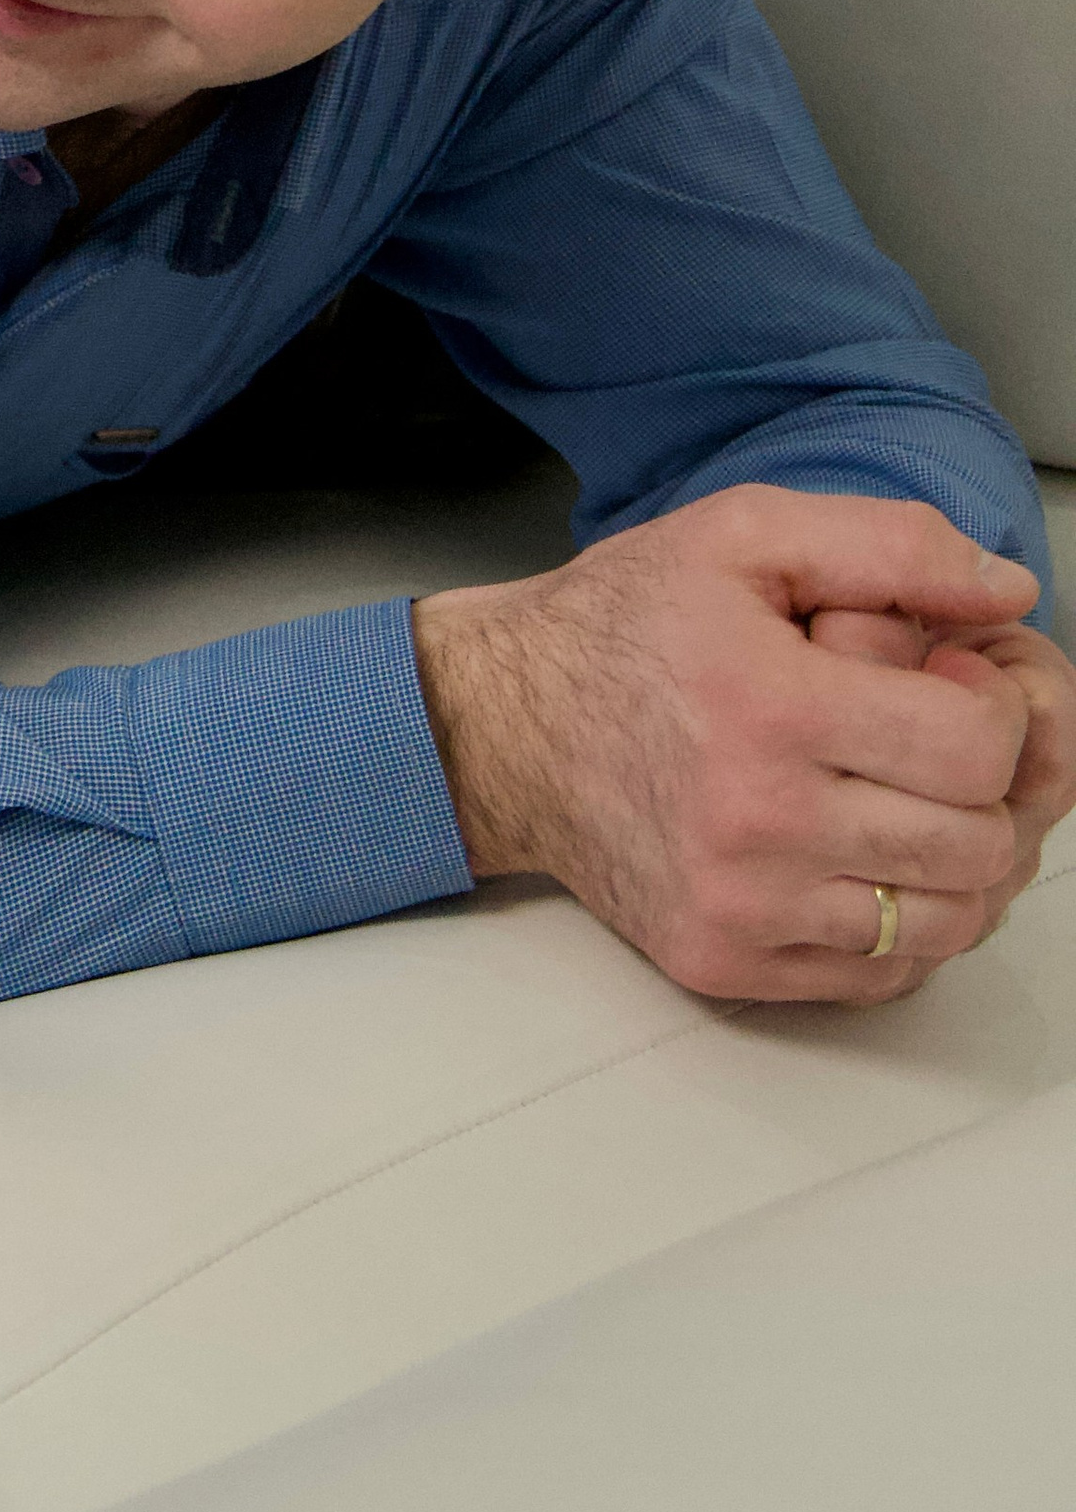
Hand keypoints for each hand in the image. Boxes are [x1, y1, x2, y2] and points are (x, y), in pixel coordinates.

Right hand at [412, 486, 1065, 1003]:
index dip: (997, 708)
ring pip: (946, 926)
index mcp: (769, 706)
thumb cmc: (622, 625)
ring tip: (912, 799)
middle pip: (976, 845)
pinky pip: (880, 977)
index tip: (952, 681)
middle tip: (936, 739)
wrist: (502, 726)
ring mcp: (739, 908)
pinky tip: (867, 855)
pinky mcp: (722, 962)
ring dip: (959, 863)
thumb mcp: (745, 534)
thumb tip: (1008, 593)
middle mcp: (756, 823)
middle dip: (989, 786)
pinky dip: (903, 923)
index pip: (976, 748)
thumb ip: (892, 544)